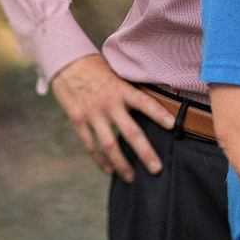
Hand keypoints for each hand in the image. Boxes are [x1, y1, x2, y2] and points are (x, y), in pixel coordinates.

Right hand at [49, 54, 173, 180]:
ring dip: (122, 163)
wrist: (66, 62)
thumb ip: (132, 91)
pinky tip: (109, 169)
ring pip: (109, 144)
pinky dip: (100, 159)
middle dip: (145, 152)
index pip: (145, 102)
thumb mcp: (119, 74)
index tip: (173, 125)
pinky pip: (89, 144)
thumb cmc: (97, 68)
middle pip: (130, 132)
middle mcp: (109, 103)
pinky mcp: (78, 119)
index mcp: (121, 90)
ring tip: (132, 177)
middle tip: (156, 168)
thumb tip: (154, 106)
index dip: (159, 114)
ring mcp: (92, 114)